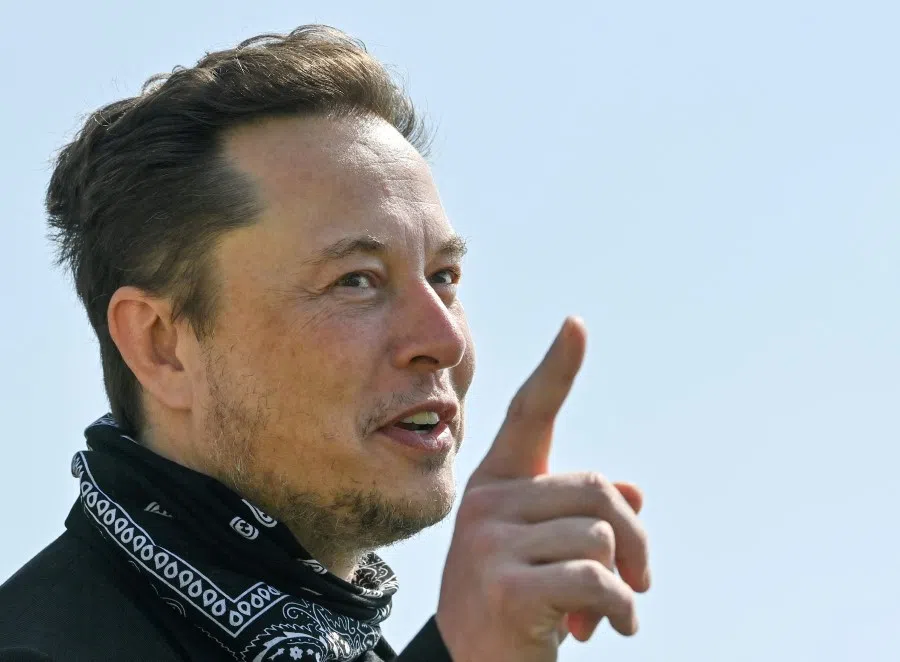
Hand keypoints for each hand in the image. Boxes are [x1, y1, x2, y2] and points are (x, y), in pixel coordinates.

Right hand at [435, 317, 650, 661]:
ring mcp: (489, 542)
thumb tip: (635, 492)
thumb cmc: (519, 603)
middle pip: (597, 489)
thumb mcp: (550, 553)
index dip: (556, 370)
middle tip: (640, 580)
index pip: (527, 416)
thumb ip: (587, 516)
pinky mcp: (504, 585)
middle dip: (635, 539)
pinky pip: (596, 579)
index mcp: (496, 484)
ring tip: (610, 612)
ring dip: (626, 582)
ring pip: (600, 534)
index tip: (577, 325)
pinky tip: (606, 629)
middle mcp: (486, 503)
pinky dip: (620, 609)